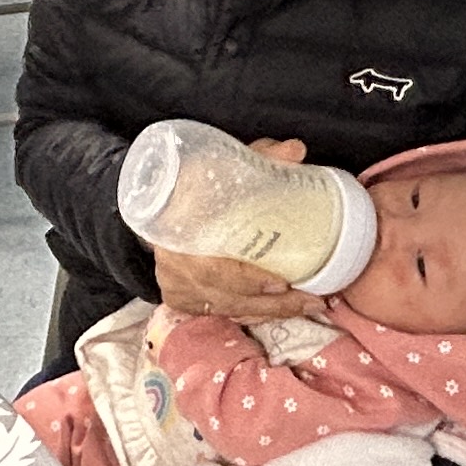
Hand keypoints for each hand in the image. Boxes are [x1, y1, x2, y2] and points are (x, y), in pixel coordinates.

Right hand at [148, 138, 319, 318]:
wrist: (157, 204)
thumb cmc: (194, 183)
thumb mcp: (224, 164)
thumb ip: (260, 156)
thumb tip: (297, 151)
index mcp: (177, 229)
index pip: (210, 267)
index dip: (245, 280)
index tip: (280, 282)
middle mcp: (172, 264)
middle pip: (226, 296)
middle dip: (270, 303)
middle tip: (309, 299)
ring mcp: (174, 285)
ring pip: (226, 309)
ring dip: (268, 312)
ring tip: (306, 305)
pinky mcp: (180, 299)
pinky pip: (220, 313)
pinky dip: (251, 314)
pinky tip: (278, 309)